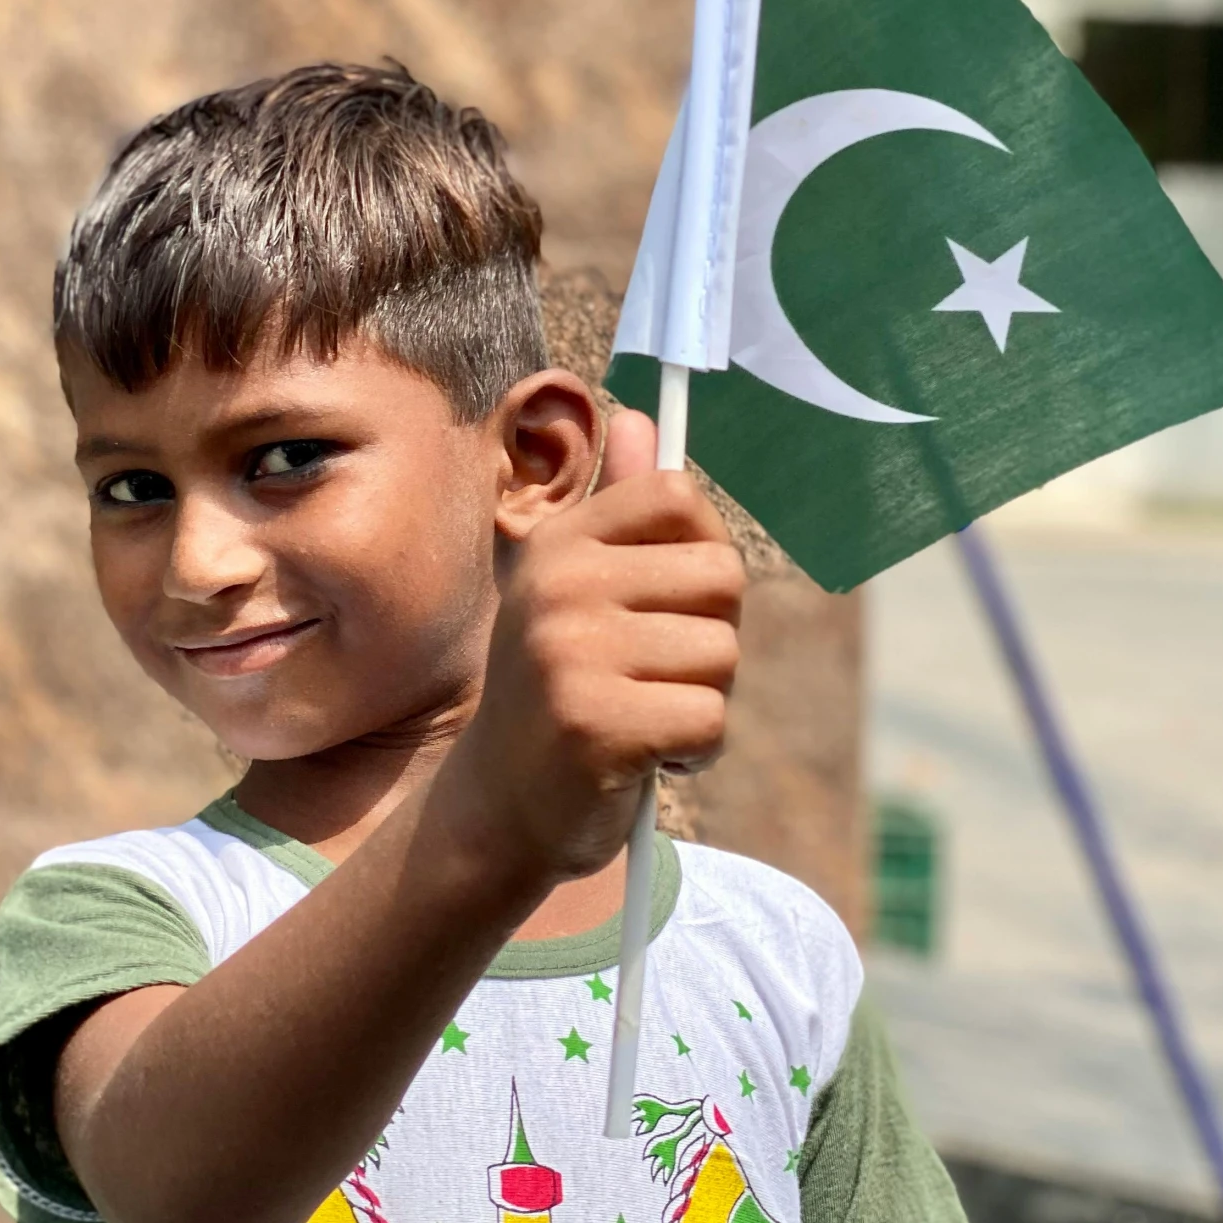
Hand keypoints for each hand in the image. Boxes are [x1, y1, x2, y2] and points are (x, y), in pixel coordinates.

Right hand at [441, 407, 743, 884]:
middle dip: (711, 635)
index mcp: (559, 543)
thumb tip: (644, 417)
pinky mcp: (595, 724)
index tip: (675, 600)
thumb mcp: (576, 590)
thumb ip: (617, 508)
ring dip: (704, 700)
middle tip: (656, 673)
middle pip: (721, 576)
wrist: (499, 805)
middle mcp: (559, 584)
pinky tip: (648, 758)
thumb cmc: (559, 689)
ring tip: (645, 716)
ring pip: (722, 654)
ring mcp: (572, 652)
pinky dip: (696, 751)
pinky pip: (709, 719)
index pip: (677, 496)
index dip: (702, 549)